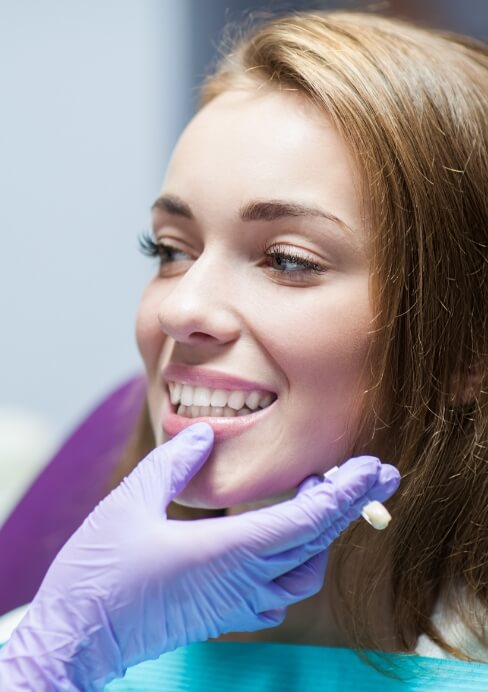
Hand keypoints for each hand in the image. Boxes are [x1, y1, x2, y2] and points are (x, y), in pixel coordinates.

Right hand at [0, 423, 399, 689]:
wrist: (77, 636)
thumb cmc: (99, 572)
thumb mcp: (131, 502)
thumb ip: (174, 463)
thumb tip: (204, 434)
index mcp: (227, 551)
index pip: (306, 521)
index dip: (344, 493)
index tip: (372, 468)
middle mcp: (242, 582)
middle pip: (315, 543)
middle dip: (349, 504)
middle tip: (374, 472)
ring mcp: (236, 605)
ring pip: (304, 573)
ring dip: (322, 534)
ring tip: (319, 497)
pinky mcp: (224, 616)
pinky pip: (280, 593)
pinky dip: (297, 562)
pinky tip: (285, 543)